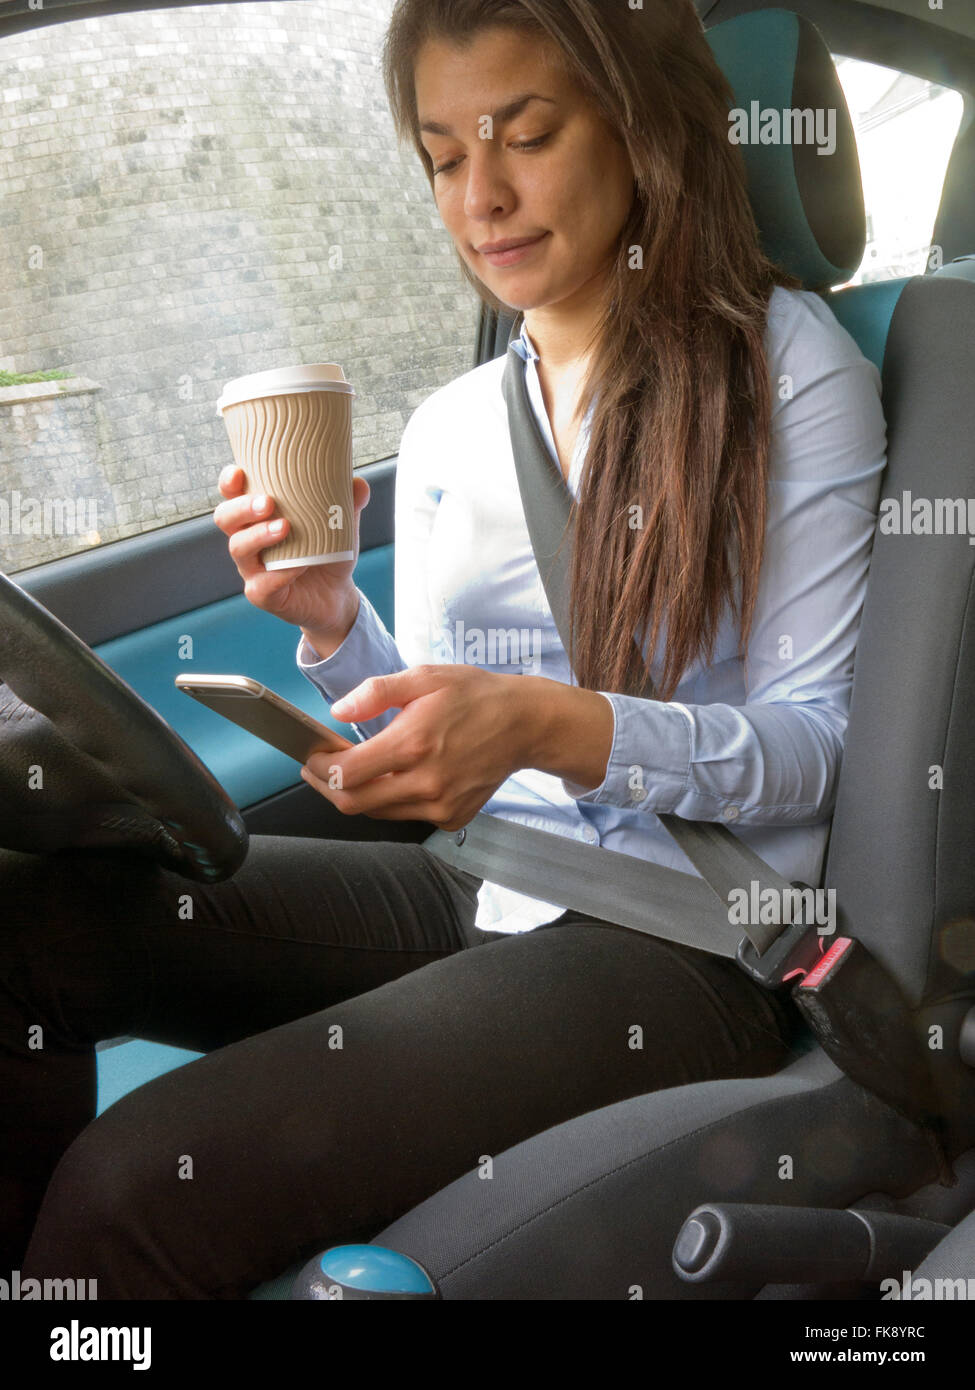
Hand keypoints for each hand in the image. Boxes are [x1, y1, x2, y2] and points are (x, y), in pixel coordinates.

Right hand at [212, 464, 370, 630]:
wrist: (335, 595)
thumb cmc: (327, 552)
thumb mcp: (341, 525)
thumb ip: (348, 503)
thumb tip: (359, 484)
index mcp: (258, 517)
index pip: (232, 494)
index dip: (229, 482)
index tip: (239, 472)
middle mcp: (248, 540)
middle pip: (225, 518)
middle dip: (242, 507)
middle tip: (268, 502)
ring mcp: (252, 568)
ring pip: (238, 548)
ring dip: (258, 536)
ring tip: (284, 528)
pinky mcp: (262, 594)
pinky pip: (262, 584)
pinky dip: (280, 573)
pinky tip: (299, 566)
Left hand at [300, 665, 535, 831]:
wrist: (524, 724)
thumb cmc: (474, 696)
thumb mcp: (425, 677)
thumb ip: (376, 692)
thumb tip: (338, 711)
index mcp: (414, 744)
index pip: (346, 773)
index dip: (319, 768)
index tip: (312, 756)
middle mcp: (426, 782)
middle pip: (354, 802)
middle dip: (326, 787)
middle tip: (317, 769)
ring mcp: (440, 805)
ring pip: (377, 813)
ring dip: (358, 794)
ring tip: (355, 769)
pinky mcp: (452, 817)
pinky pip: (406, 816)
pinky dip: (392, 800)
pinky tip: (399, 777)